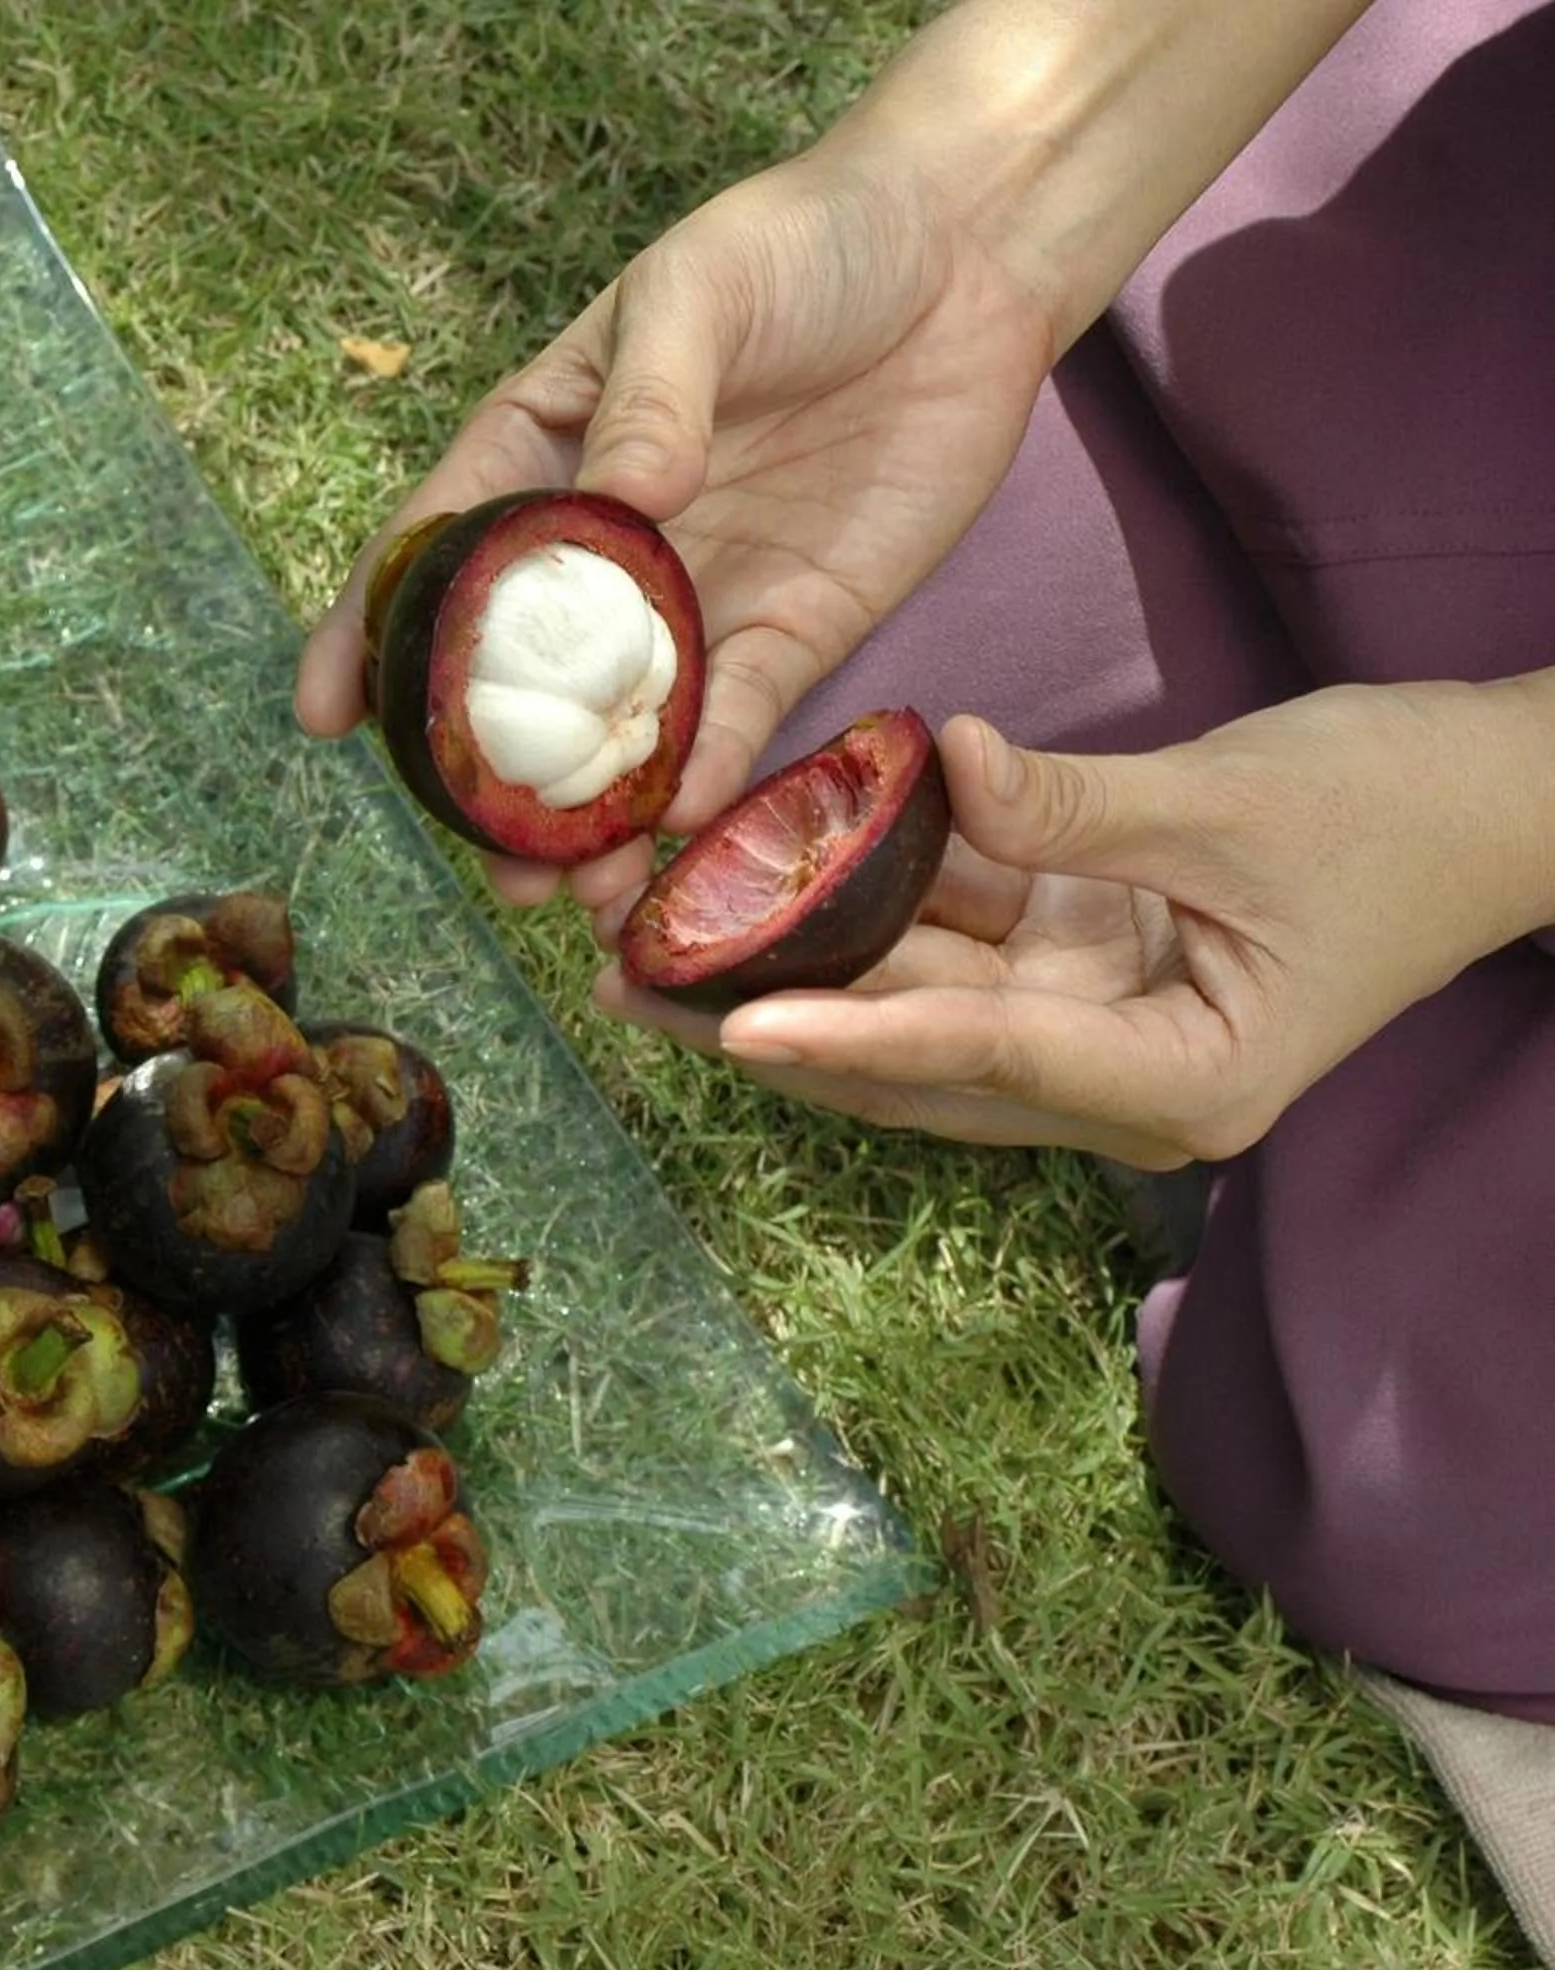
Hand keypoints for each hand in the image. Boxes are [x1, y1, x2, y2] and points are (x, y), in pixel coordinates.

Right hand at [295, 141, 1061, 910]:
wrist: (964, 259)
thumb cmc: (802, 245)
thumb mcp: (699, 291)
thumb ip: (653, 398)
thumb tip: (622, 498)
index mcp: (543, 452)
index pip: (438, 554)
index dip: (372, 635)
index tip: (326, 716)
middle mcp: (604, 548)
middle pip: (523, 675)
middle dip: (492, 772)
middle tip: (479, 852)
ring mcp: (696, 599)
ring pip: (624, 727)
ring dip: (595, 812)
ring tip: (570, 892)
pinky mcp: (793, 629)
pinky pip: (739, 719)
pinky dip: (707, 777)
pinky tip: (681, 826)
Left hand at [595, 688, 1542, 1168]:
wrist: (1501, 802)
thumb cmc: (1402, 811)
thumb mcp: (1239, 802)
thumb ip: (1082, 805)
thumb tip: (949, 769)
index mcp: (1181, 1079)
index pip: (984, 1055)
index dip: (854, 1039)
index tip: (734, 1029)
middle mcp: (1120, 1077)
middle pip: (915, 1062)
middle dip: (770, 1023)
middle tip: (624, 987)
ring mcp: (1097, 1020)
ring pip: (914, 1009)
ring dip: (790, 972)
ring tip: (645, 942)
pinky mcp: (1083, 960)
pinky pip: (953, 945)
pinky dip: (864, 910)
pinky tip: (755, 874)